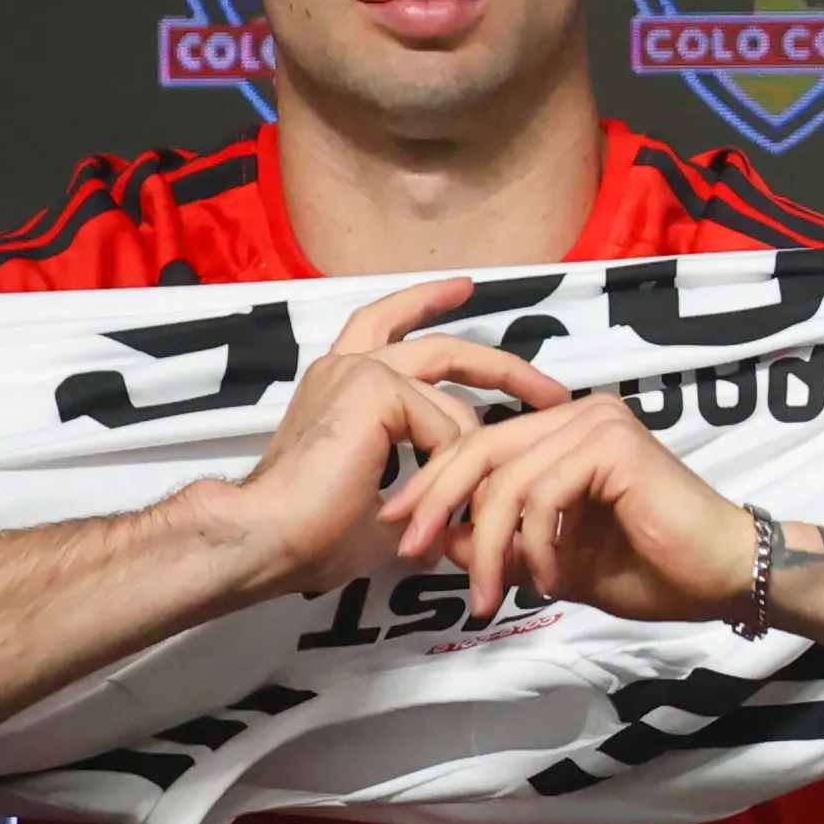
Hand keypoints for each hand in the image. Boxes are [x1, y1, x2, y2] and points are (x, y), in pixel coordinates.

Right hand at [188, 280, 570, 600]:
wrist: (270, 535)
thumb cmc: (312, 531)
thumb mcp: (387, 494)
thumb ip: (425, 474)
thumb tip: (465, 496)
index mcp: (341, 382)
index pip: (389, 323)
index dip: (427, 301)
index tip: (466, 288)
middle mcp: (347, 365)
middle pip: (441, 345)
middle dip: (503, 366)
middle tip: (553, 390)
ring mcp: (360, 371)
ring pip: (454, 406)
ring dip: (475, 455)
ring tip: (476, 502)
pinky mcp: (374, 387)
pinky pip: (445, 428)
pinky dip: (448, 469)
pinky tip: (427, 499)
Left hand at [378, 388, 751, 624]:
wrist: (724, 579)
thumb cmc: (655, 572)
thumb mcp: (555, 563)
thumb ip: (502, 546)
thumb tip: (444, 541)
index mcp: (565, 433)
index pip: (478, 448)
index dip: (432, 488)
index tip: (403, 534)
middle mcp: (580, 415)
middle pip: (479, 450)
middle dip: (437, 504)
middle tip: (412, 553)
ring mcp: (598, 424)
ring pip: (506, 479)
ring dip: (490, 545)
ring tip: (490, 595)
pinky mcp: (614, 445)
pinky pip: (542, 492)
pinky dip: (535, 544)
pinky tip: (550, 580)